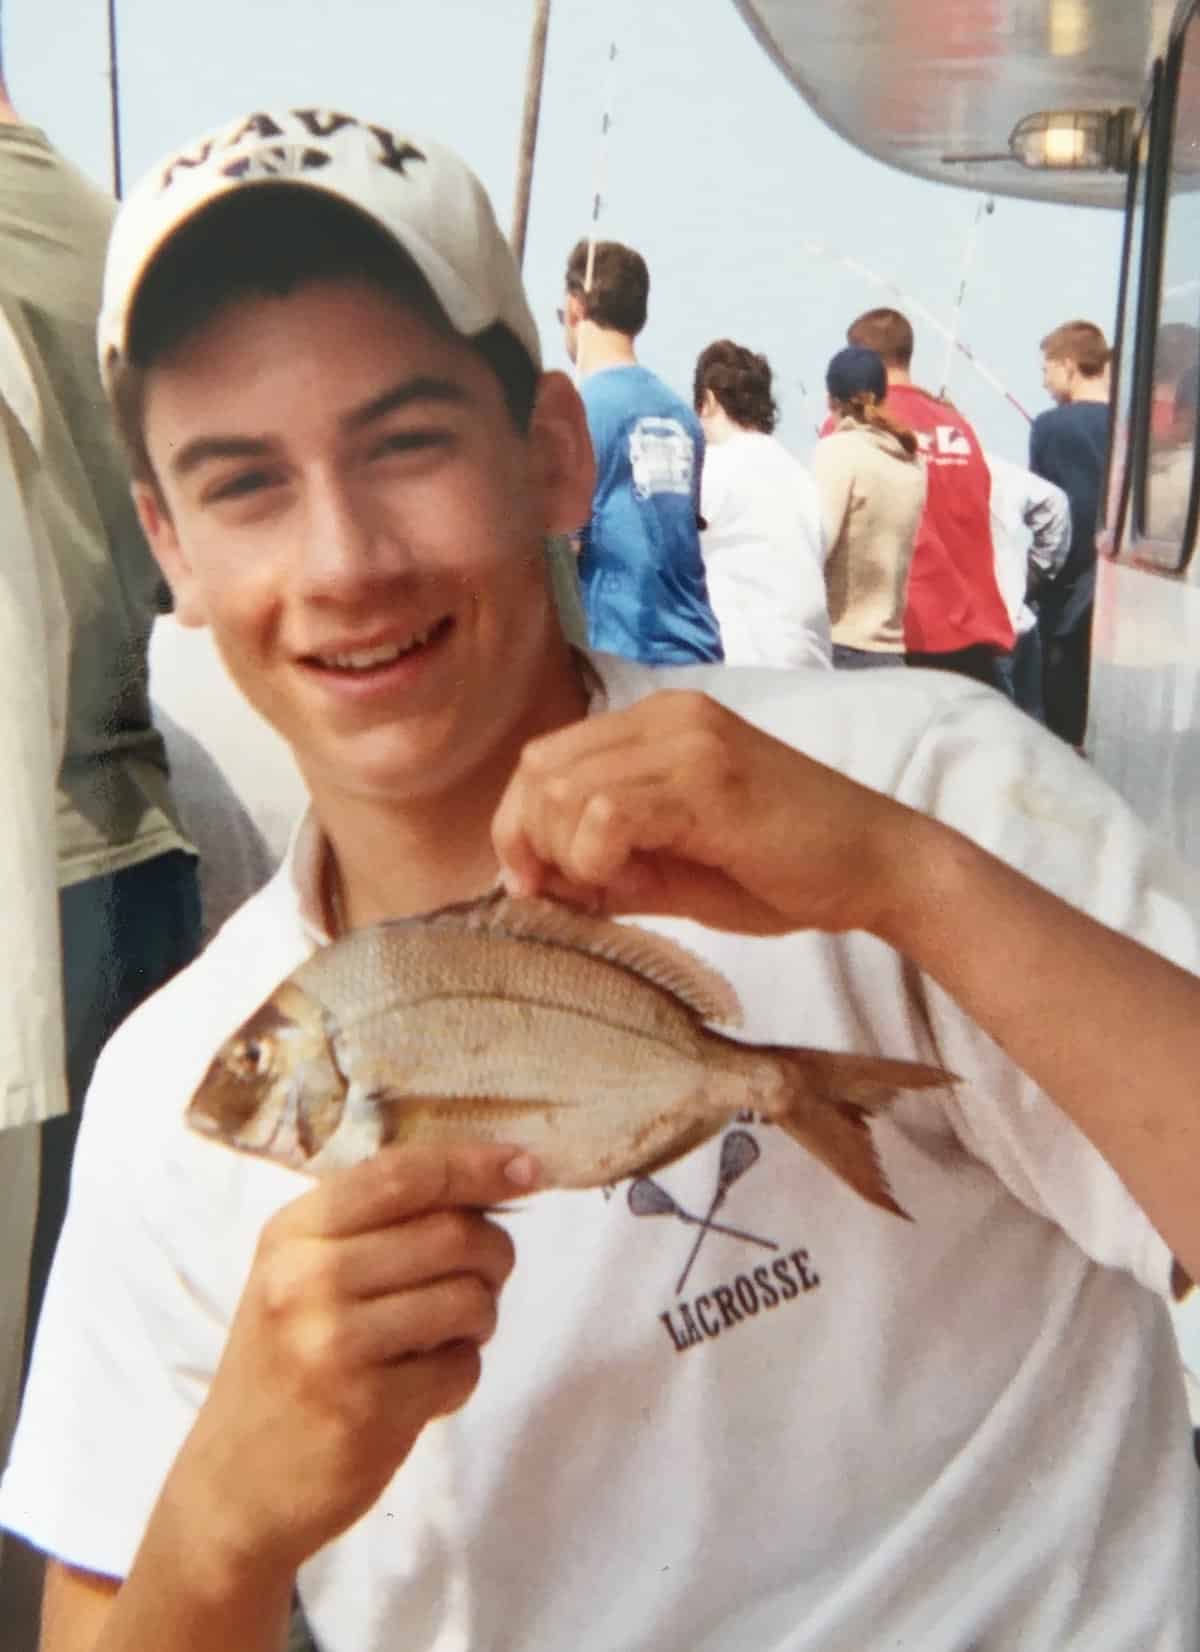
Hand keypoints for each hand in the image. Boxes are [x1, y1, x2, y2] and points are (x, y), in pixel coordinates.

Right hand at [166, 1142, 536, 1581]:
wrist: (232, 1488)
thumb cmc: (284, 1365)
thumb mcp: (299, 1274)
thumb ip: (375, 1225)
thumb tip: (492, 1178)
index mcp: (292, 1232)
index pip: (402, 1174)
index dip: (475, 1165)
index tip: (527, 1168)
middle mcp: (306, 1279)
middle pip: (451, 1233)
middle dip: (493, 1251)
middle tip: (489, 1274)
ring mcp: (333, 1345)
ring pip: (467, 1297)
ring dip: (481, 1316)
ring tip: (450, 1334)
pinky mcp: (367, 1410)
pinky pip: (461, 1367)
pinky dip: (460, 1374)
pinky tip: (423, 1387)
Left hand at [493, 690, 924, 938]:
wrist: (878, 868)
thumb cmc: (781, 872)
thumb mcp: (674, 868)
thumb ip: (605, 866)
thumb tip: (534, 884)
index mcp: (655, 725)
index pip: (544, 758)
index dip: (519, 824)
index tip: (535, 885)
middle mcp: (666, 717)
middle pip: (540, 768)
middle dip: (532, 842)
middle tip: (569, 897)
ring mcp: (688, 741)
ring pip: (563, 788)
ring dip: (566, 855)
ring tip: (610, 891)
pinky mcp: (708, 778)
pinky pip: (607, 812)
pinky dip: (595, 858)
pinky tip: (629, 883)